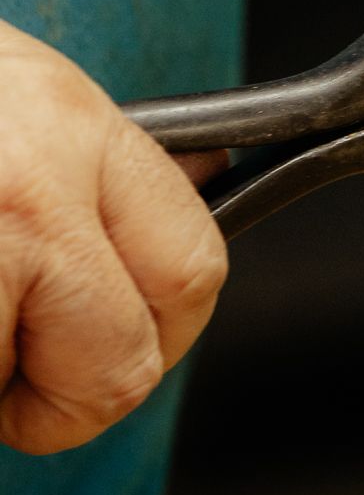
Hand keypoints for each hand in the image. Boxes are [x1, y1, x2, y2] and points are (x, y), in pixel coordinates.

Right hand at [0, 22, 227, 453]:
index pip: (192, 272)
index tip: (107, 333)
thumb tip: (212, 181)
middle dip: (62, 394)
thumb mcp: (19, 91)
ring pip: (3, 404)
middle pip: (118, 373)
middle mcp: (25, 193)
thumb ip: (99, 160)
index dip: (157, 328)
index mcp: (71, 125)